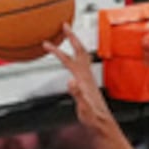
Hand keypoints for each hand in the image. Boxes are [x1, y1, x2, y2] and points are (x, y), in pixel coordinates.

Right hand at [44, 25, 116, 140]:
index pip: (68, 60)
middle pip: (79, 50)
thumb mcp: (84, 107)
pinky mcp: (88, 82)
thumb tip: (70, 81)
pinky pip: (82, 62)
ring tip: (69, 35)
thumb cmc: (93, 117)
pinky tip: (74, 57)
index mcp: (83, 79)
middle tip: (64, 25)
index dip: (57, 51)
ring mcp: (89, 78)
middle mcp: (87, 76)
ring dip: (75, 43)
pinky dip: (77, 54)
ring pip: (82, 54)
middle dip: (71, 36)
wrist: (102, 123)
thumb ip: (77, 94)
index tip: (47, 44)